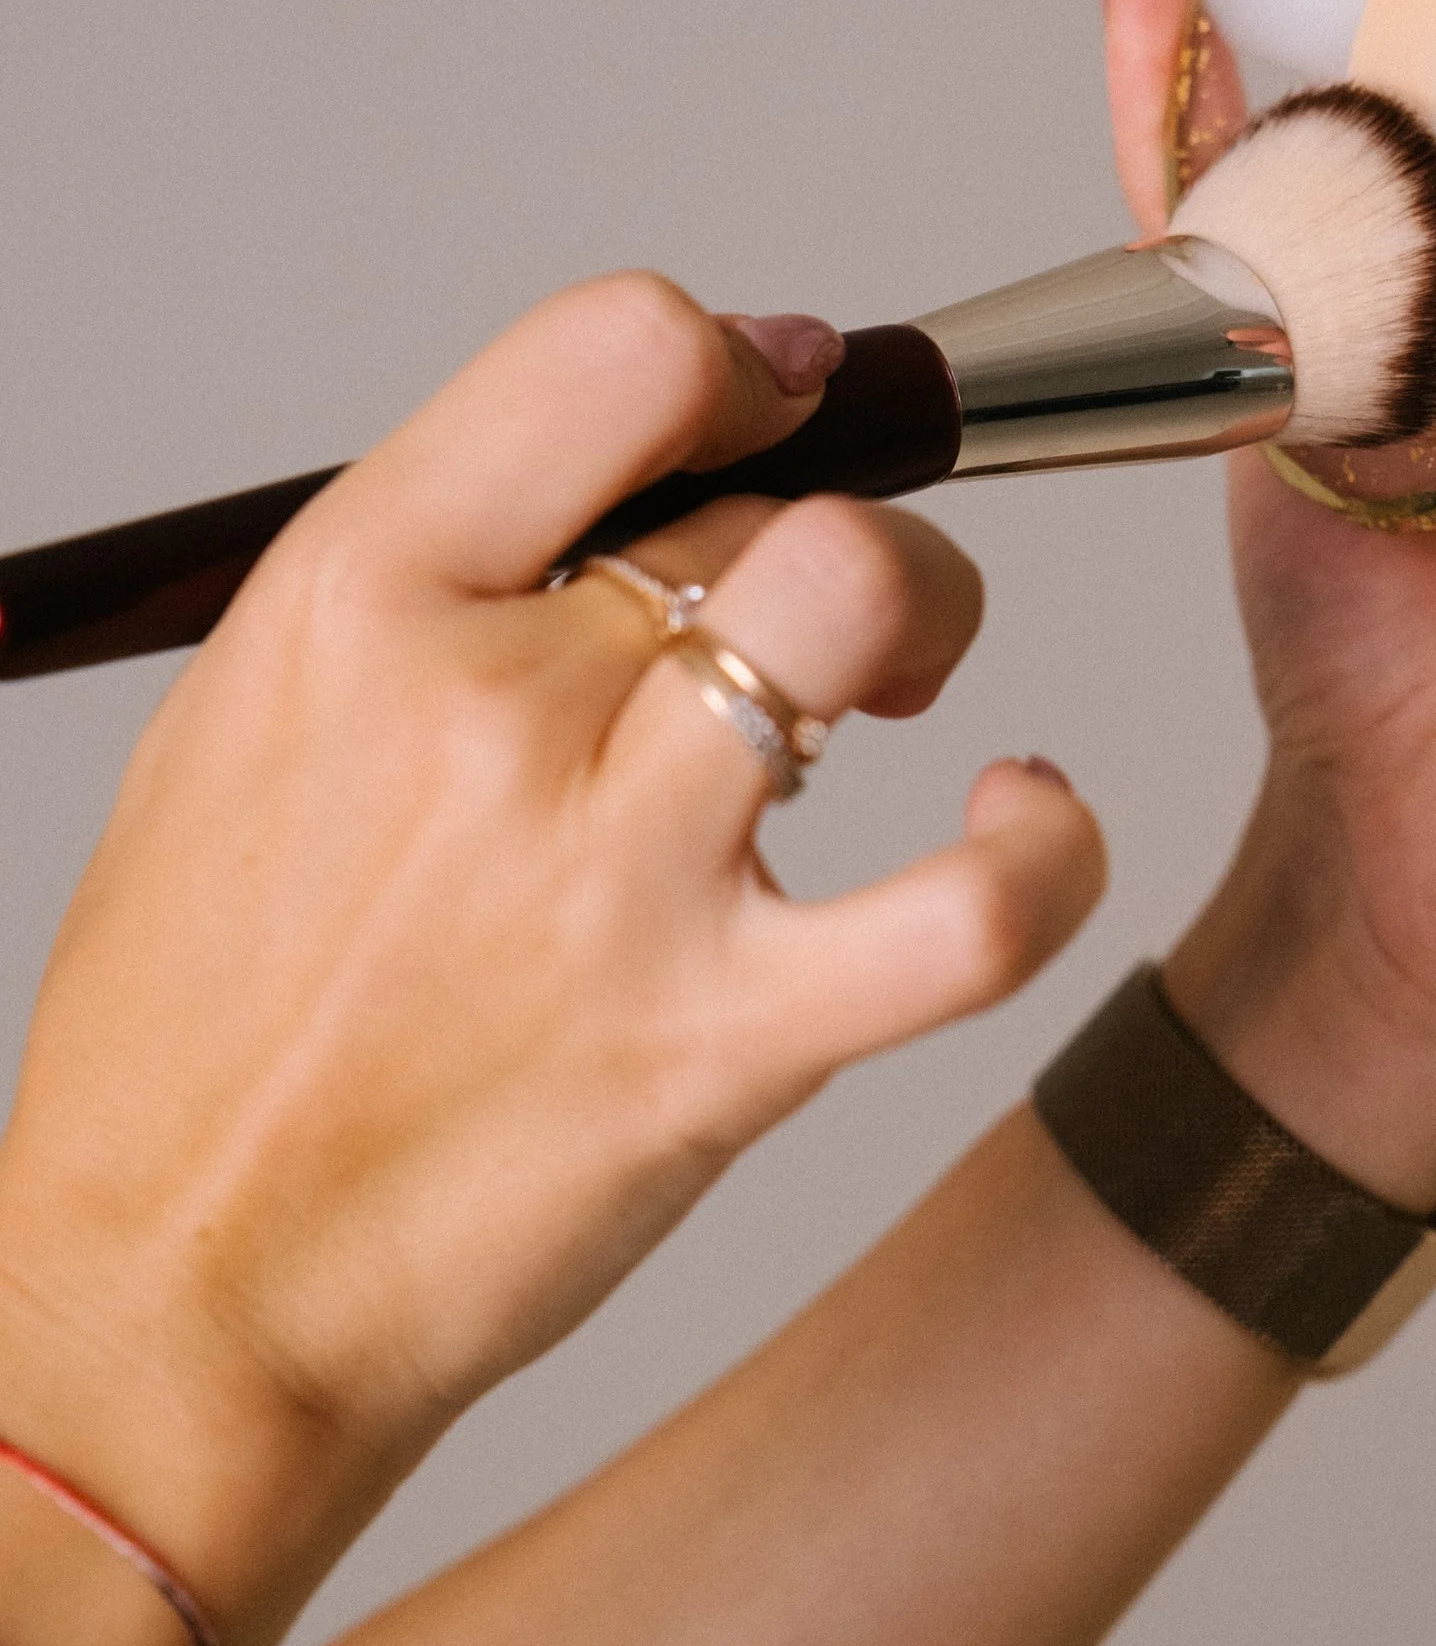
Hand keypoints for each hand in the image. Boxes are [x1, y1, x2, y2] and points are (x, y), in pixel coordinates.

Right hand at [0, 278, 1103, 1645]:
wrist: (176, 1294)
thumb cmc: (212, 1024)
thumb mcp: (261, 714)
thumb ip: (449, 573)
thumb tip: (658, 466)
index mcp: (355, 602)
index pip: (617, 352)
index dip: (736, 362)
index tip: (769, 405)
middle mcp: (488, 713)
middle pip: (758, 499)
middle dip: (812, 529)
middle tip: (807, 612)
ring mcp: (611, 877)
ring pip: (870, 601)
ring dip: (932, 612)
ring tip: (914, 676)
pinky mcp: (725, 1043)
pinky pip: (978, 913)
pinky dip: (1049, 850)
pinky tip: (1028, 817)